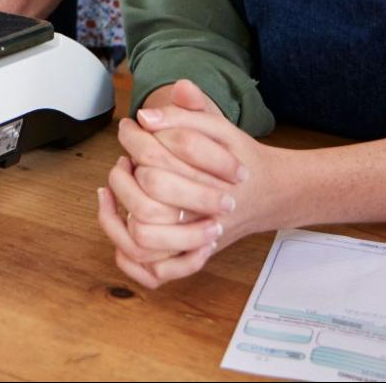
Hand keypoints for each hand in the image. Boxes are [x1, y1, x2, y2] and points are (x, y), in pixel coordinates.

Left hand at [96, 80, 244, 287]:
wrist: (272, 194)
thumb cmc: (241, 158)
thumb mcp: (221, 126)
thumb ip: (190, 112)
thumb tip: (147, 114)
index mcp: (207, 176)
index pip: (155, 157)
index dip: (133, 138)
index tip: (130, 126)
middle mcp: (200, 212)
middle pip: (145, 201)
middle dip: (123, 176)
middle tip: (123, 160)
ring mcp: (196, 239)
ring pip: (144, 240)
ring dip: (120, 215)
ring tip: (113, 191)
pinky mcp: (193, 256)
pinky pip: (156, 272)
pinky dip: (132, 258)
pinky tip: (122, 224)